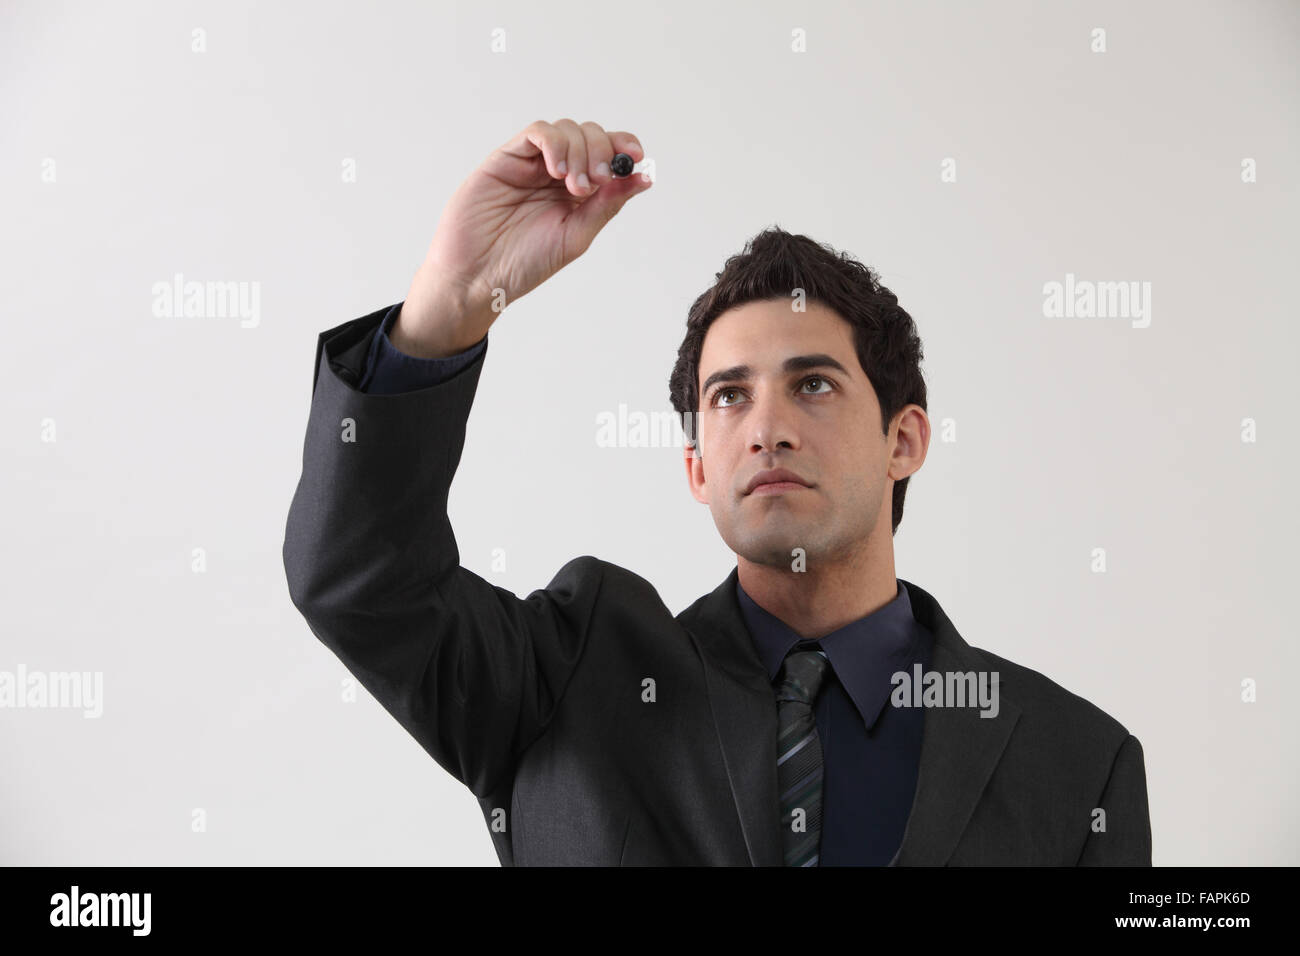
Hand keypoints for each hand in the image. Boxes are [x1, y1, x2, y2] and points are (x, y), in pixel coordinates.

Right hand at [397, 119, 652, 355]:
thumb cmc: (524, 263)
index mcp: (580, 193)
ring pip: (567, 129)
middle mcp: (559, 174)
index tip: (636, 156)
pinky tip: (555, 171)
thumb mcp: (576, 236)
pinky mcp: (508, 158)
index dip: (625, 147)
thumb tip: (643, 178)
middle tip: (597, 182)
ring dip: (579, 151)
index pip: (610, 156)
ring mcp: (533, 164)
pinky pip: (537, 133)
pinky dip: (554, 143)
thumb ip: (607, 206)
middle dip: (602, 153)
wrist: (479, 275)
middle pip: (592, 136)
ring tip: (573, 186)